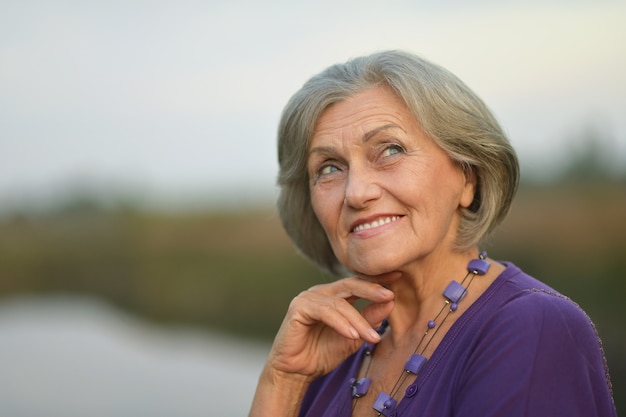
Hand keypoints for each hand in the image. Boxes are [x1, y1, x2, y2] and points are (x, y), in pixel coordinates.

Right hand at [266, 273, 396, 379]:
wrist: (296, 372)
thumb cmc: (322, 354)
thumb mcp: (353, 336)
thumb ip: (369, 319)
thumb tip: (390, 302)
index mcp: (334, 296)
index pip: (358, 283)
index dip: (377, 279)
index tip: (400, 276)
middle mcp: (321, 293)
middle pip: (350, 284)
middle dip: (371, 289)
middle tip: (390, 295)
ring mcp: (308, 298)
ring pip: (340, 304)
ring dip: (358, 321)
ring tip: (373, 337)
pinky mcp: (298, 308)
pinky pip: (324, 312)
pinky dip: (340, 324)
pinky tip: (353, 335)